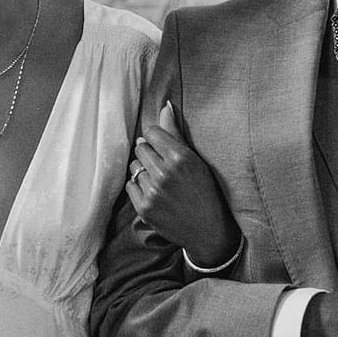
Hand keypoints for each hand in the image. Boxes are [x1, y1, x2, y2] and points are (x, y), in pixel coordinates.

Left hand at [127, 101, 237, 265]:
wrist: (208, 229)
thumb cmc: (205, 190)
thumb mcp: (197, 160)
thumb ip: (176, 133)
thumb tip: (165, 106)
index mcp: (181, 157)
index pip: (151, 132)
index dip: (157, 139)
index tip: (165, 148)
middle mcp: (165, 173)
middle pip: (140, 148)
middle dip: (150, 154)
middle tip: (163, 166)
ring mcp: (153, 192)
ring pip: (134, 167)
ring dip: (143, 171)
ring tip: (159, 181)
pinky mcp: (144, 208)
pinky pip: (130, 185)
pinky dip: (139, 187)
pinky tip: (154, 193)